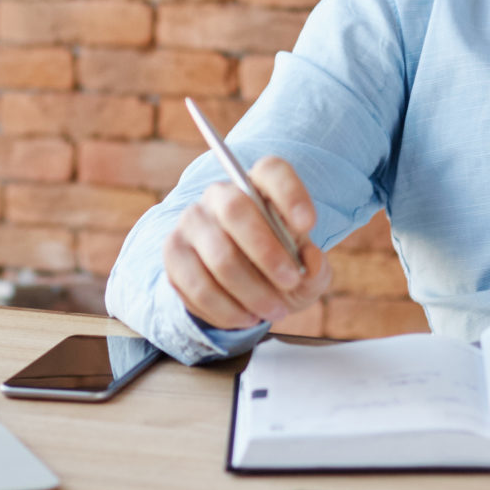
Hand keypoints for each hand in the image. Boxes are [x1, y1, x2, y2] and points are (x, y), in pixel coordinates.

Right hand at [163, 156, 329, 330]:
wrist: (235, 290)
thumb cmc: (276, 271)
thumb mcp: (305, 273)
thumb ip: (316, 269)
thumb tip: (310, 260)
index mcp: (258, 186)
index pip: (272, 171)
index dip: (290, 195)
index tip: (308, 225)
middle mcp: (220, 195)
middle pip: (235, 210)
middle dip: (267, 252)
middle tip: (292, 282)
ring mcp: (191, 223)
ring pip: (218, 256)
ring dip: (252, 291)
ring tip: (275, 311)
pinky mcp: (173, 254)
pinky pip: (198, 286)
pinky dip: (228, 310)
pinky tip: (247, 317)